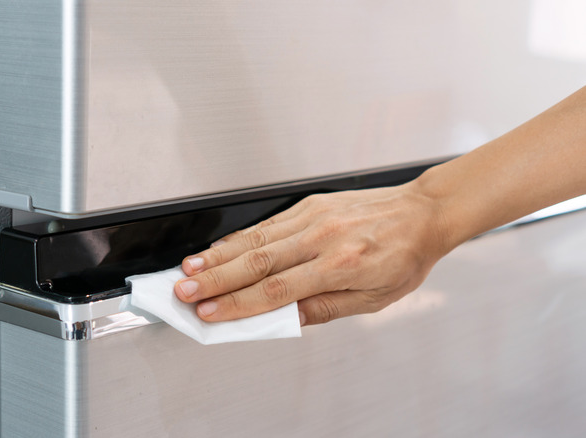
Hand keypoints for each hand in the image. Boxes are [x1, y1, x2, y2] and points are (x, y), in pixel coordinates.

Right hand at [174, 183, 451, 325]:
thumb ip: (324, 308)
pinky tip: (218, 248)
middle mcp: (322, 237)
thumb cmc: (402, 257)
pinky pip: (267, 223)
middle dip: (215, 279)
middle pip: (257, 261)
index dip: (238, 304)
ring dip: (218, 256)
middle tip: (183, 293)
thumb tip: (283, 319)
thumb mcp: (373, 300)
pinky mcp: (309, 204)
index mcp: (341, 265)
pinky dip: (237, 237)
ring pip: (255, 238)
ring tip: (189, 270)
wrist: (422, 213)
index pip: (277, 291)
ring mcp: (313, 217)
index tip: (210, 314)